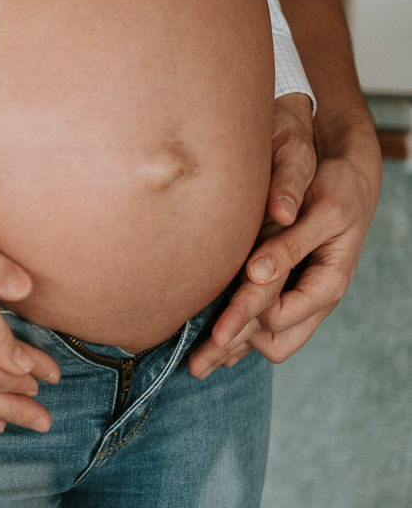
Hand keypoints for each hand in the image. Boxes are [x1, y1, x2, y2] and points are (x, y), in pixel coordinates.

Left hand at [190, 95, 380, 376]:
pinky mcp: (285, 287)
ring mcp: (299, 296)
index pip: (279, 316)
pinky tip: (212, 343)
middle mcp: (313, 297)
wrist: (350, 180)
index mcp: (327, 283)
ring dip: (233, 349)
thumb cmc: (339, 189)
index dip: (244, 322)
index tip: (214, 332)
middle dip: (234, 350)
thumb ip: (289, 244)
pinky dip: (239, 335)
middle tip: (195, 365)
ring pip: (267, 339)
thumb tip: (256, 272)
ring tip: (197, 362)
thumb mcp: (323, 212)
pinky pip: (263, 324)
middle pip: (273, 342)